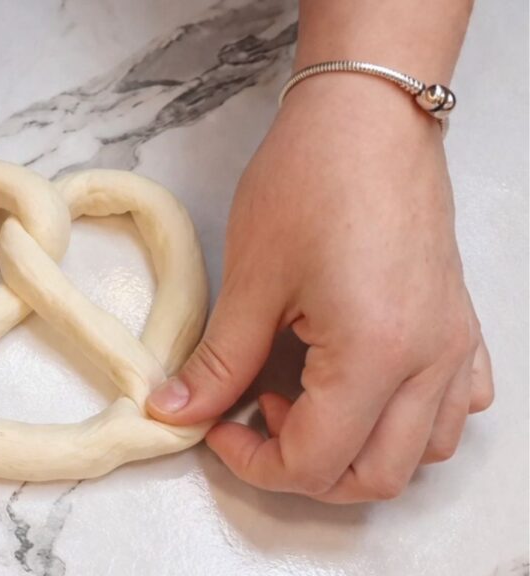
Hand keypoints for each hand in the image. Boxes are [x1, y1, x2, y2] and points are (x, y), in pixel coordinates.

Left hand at [147, 75, 493, 502]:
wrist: (368, 117)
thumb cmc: (309, 181)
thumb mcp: (251, 279)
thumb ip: (218, 362)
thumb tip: (173, 411)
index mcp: (376, 355)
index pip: (317, 462)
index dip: (254, 462)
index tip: (216, 427)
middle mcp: (430, 362)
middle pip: (377, 476)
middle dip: (305, 470)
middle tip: (255, 417)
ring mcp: (455, 345)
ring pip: (422, 451)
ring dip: (357, 450)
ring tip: (304, 394)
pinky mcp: (459, 324)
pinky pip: (452, 406)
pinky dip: (406, 420)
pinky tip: (360, 382)